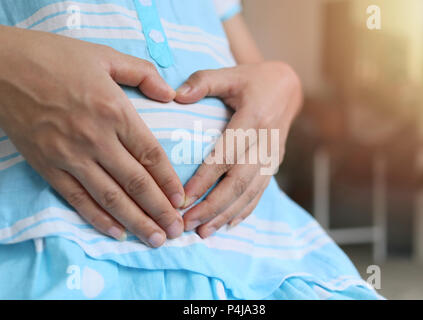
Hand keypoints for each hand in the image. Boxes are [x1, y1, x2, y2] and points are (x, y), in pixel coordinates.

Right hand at [0, 26, 184, 246]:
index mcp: (114, 111)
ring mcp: (69, 155)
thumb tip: (171, 94)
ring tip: (154, 239)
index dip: (169, 181)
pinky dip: (97, 218)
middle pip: (135, 182)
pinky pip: (76, 199)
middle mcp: (95, 138)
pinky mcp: (47, 166)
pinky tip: (116, 232)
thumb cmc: (55, 58)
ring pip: (109, 196)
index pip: (150, 154)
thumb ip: (142, 74)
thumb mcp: (105, 55)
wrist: (0, 66)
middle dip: (159, 209)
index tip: (181, 200)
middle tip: (176, 230)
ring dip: (135, 221)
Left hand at [175, 61, 301, 237]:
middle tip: (187, 224)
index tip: (183, 198)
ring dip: (226, 214)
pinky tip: (227, 225)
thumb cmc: (253, 81)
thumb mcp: (230, 73)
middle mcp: (266, 142)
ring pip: (251, 192)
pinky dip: (245, 211)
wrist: (288, 88)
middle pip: (239, 181)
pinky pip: (261, 192)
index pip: (227, 154)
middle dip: (213, 206)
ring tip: (203, 232)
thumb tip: (175, 95)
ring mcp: (272, 156)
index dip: (205, 178)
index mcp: (254, 119)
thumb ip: (203, 81)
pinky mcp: (274, 164)